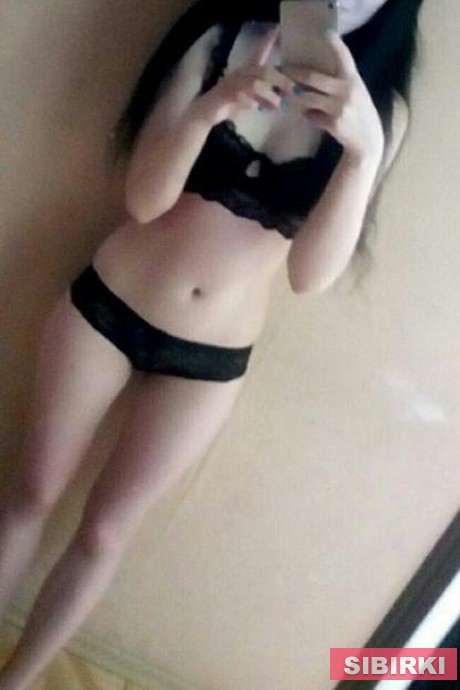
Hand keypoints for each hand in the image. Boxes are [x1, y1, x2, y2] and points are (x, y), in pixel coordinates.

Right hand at [196, 27, 296, 125]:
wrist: (205, 113)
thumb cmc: (229, 105)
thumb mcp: (251, 98)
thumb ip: (265, 96)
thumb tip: (284, 97)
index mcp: (245, 72)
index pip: (258, 55)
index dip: (267, 43)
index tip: (276, 30)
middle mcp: (238, 74)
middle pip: (262, 71)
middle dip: (280, 80)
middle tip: (293, 90)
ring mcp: (230, 84)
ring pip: (253, 84)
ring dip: (268, 95)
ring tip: (277, 106)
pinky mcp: (223, 96)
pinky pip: (239, 96)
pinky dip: (249, 103)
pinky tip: (255, 108)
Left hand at [281, 30, 384, 161]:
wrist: (367, 138)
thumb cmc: (358, 111)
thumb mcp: (355, 91)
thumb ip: (339, 81)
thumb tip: (313, 76)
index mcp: (352, 79)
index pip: (344, 57)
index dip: (335, 44)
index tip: (325, 33)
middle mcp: (346, 90)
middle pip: (312, 77)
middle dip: (293, 73)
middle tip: (280, 70)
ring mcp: (339, 107)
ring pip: (307, 97)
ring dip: (293, 96)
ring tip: (283, 92)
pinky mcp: (333, 123)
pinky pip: (311, 116)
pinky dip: (307, 115)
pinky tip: (306, 115)